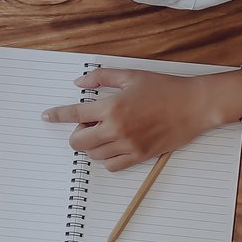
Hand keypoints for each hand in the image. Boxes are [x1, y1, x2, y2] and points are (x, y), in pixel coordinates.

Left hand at [40, 68, 241, 169]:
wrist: (194, 105)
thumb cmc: (165, 88)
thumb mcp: (131, 76)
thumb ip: (102, 77)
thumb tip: (79, 83)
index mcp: (112, 107)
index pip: (74, 114)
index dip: (57, 115)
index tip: (46, 116)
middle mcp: (117, 129)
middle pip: (79, 141)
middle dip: (77, 134)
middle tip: (88, 124)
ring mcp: (128, 145)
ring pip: (94, 155)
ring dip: (92, 146)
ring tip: (105, 133)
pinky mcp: (140, 156)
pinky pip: (112, 166)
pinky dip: (107, 159)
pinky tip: (114, 146)